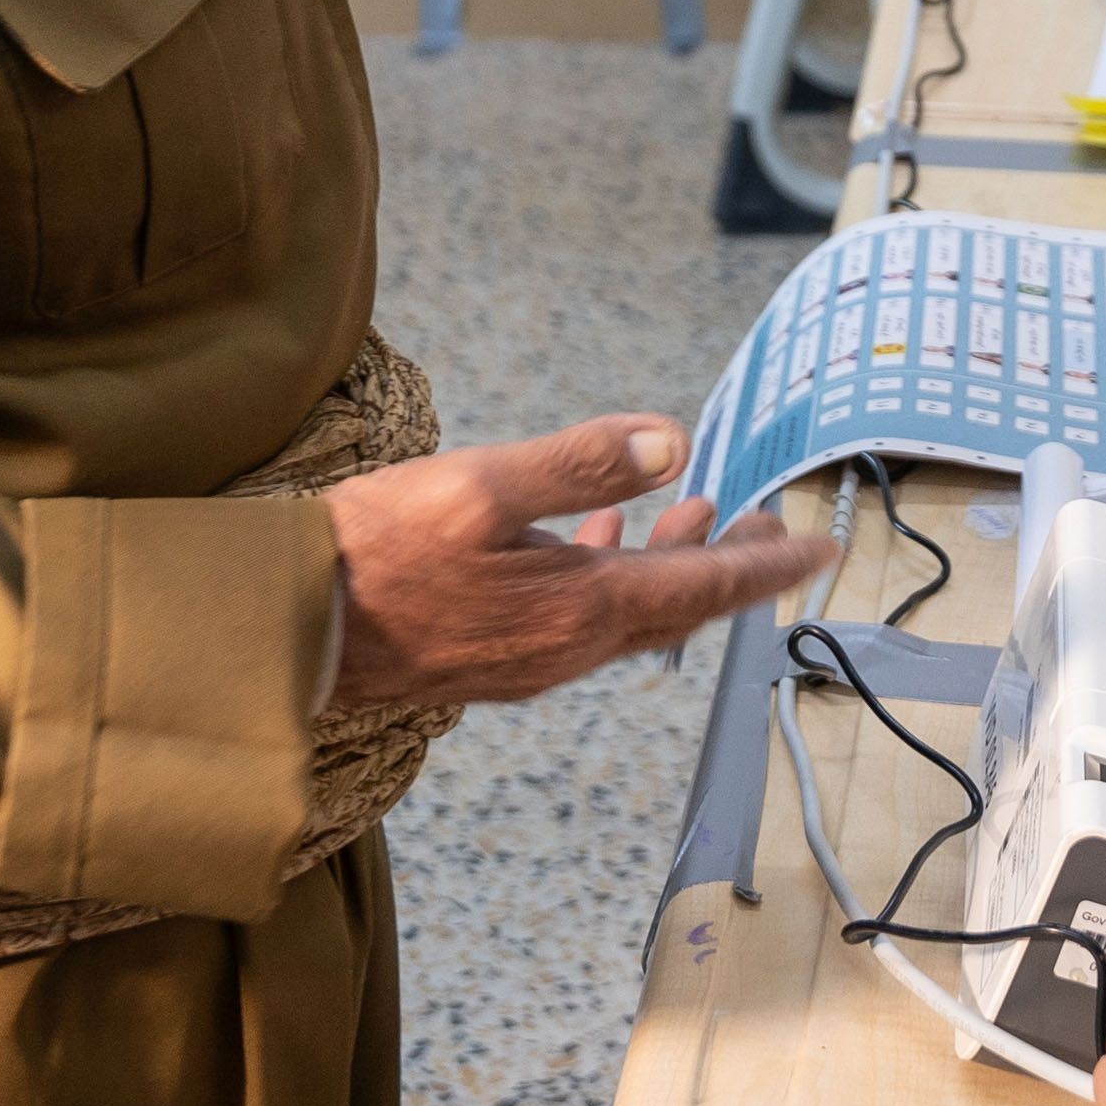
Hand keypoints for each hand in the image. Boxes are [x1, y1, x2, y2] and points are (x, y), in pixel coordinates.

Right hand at [324, 416, 835, 709]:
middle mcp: (566, 649)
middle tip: (767, 524)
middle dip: (728, 564)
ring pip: (627, 614)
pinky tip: (589, 538)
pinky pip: (577, 620)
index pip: (704, 586)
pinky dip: (607, 575)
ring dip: (668, 565)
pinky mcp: (490, 659)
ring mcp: (527, 662)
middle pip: (676, 608)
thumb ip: (578, 464)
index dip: (766, 563)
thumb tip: (669, 444)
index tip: (819, 548)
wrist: (286, 635)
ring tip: (691, 514)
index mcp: (580, 608)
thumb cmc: (373, 556)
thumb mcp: (478, 487)